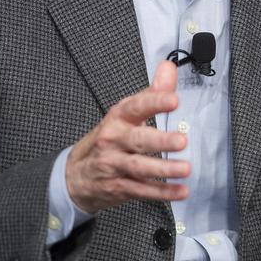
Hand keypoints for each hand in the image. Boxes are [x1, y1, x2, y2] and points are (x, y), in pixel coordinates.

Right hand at [66, 60, 190, 212]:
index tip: (173, 100)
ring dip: (163, 169)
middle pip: (137, 140)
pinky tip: (180, 191)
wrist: (75, 175)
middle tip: (182, 140)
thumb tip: (169, 68)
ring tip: (185, 168)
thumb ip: (152, 92)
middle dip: (160, 140)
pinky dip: (163, 192)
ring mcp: (114, 165)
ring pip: (139, 168)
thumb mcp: (125, 114)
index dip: (154, 102)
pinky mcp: (119, 187)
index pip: (135, 107)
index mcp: (118, 119)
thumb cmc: (108, 139)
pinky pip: (142, 191)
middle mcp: (114, 141)